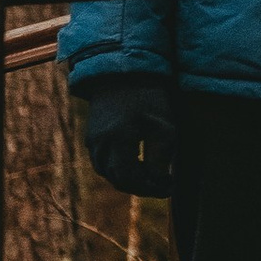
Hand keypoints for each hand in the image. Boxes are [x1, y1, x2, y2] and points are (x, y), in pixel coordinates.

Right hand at [84, 78, 176, 198]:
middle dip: (142, 187)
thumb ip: (161, 156)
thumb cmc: (148, 96)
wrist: (121, 72)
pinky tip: (137, 164)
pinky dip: (119, 169)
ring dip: (129, 180)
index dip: (150, 188)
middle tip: (164, 185)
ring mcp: (92, 141)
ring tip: (152, 175)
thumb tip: (161, 182)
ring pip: (108, 173)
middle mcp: (99, 144)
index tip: (169, 187)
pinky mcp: (91, 137)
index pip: (130, 178)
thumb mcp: (163, 125)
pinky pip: (102, 163)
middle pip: (118, 180)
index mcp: (117, 140)